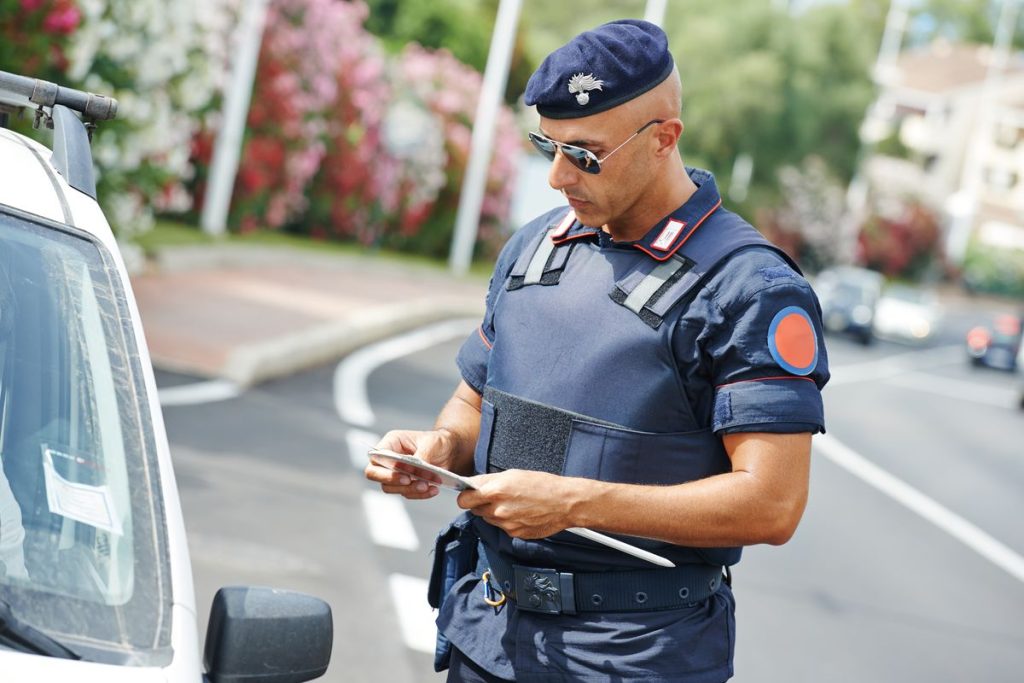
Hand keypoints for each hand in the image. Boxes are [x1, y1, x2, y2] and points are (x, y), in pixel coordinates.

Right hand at [364, 429, 456, 499]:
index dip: (384, 469)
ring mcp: (396, 472)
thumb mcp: (431, 444)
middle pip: (375, 475)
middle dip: (393, 481)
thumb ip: (421, 456)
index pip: (375, 458)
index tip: (404, 475)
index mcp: (391, 442)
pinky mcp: (405, 484)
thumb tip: (414, 469)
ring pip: (391, 487)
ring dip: (409, 489)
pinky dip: (420, 494)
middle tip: (410, 482)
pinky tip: (433, 489)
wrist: (450, 451)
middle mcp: (389, 458)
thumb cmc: (437, 441)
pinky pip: (407, 493)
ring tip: (426, 486)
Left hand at [456, 469, 580, 538]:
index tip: (468, 494)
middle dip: (481, 503)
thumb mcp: (514, 474)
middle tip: (496, 496)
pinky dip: (507, 521)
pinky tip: (520, 513)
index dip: (465, 496)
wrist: (565, 503)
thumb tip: (474, 485)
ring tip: (512, 504)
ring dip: (494, 512)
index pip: (464, 499)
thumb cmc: (544, 485)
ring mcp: (506, 524)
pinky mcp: (514, 534)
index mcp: (496, 490)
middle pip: (475, 510)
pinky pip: (502, 527)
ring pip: (489, 519)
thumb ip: (490, 481)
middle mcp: (498, 509)